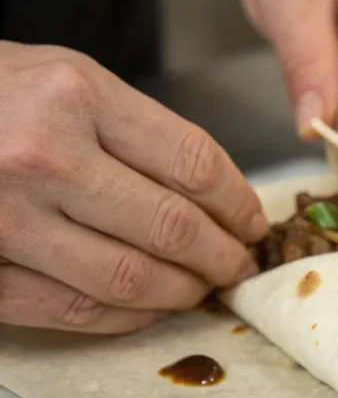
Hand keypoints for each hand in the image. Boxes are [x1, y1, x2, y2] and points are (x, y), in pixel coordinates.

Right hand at [0, 43, 266, 332]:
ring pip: (131, 279)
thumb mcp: (66, 79)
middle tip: (239, 265)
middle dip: (222, 255)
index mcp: (77, 97)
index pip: (194, 164)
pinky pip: (75, 310)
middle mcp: (45, 157)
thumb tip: (215, 194)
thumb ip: (136, 131)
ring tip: (201, 288)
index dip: (239, 203)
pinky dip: (127, 318)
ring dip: (182, 293)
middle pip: (172, 227)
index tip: (253, 221)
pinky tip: (150, 309)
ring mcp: (9, 220)